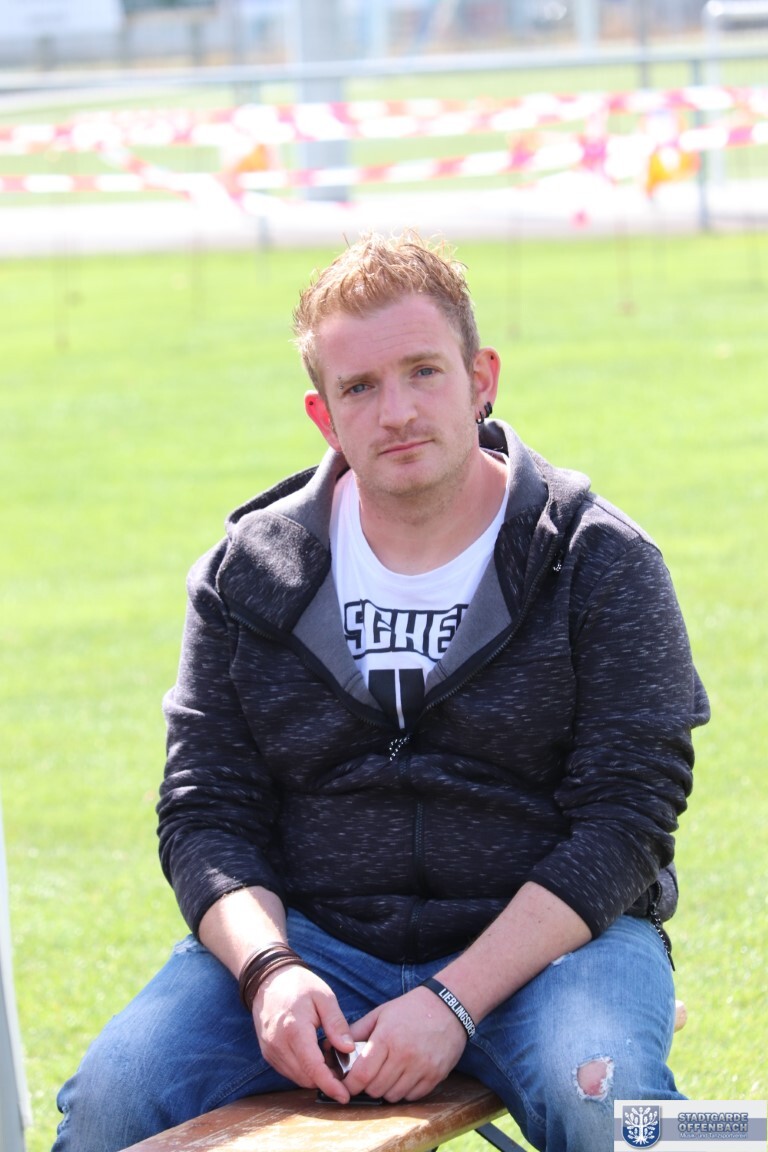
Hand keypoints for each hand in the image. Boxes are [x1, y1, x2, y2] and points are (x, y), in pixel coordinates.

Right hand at [253, 964, 355, 1103]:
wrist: (269, 979)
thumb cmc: (299, 984)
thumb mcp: (324, 997)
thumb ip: (336, 1024)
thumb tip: (348, 1049)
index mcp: (295, 1029)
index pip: (313, 1068)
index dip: (330, 1085)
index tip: (344, 1096)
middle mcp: (279, 1044)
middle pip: (305, 1077)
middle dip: (325, 1080)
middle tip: (343, 1069)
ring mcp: (270, 1050)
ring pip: (296, 1077)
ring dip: (314, 1076)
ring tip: (329, 1060)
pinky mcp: (267, 1053)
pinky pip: (288, 1071)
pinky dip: (303, 1070)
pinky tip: (314, 1057)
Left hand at [343, 986, 466, 1101]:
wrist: (448, 1006)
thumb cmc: (410, 1008)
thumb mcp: (380, 1013)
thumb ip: (356, 1031)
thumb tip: (332, 1046)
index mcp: (386, 1038)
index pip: (362, 1074)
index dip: (350, 1085)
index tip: (346, 1085)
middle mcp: (404, 1055)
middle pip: (376, 1089)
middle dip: (366, 1087)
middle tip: (367, 1078)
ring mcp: (421, 1067)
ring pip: (393, 1096)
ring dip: (385, 1090)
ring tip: (386, 1076)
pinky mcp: (435, 1075)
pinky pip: (412, 1096)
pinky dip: (404, 1091)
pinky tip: (403, 1077)